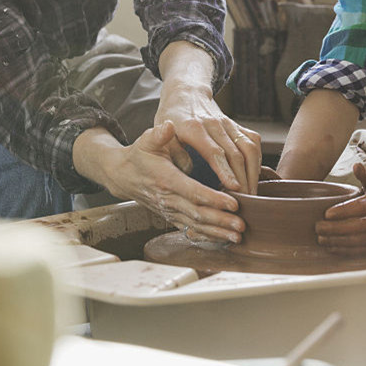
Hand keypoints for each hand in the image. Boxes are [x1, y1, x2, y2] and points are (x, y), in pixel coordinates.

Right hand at [100, 122, 246, 243]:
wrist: (124, 175)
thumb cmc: (140, 156)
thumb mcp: (146, 141)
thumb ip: (159, 134)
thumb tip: (169, 126)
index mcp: (166, 179)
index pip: (193, 192)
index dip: (214, 199)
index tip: (233, 203)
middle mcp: (168, 199)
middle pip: (197, 214)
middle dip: (220, 221)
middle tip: (241, 224)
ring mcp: (170, 211)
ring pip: (196, 225)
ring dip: (217, 232)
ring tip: (237, 236)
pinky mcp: (171, 217)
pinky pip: (191, 229)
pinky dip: (207, 236)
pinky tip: (223, 238)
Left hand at [153, 89, 262, 194]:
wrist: (186, 94)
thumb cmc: (171, 118)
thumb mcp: (162, 133)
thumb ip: (173, 152)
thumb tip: (187, 170)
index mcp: (194, 128)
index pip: (215, 151)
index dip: (226, 171)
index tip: (235, 189)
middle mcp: (215, 124)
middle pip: (236, 153)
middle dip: (244, 179)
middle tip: (247, 202)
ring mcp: (228, 124)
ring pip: (249, 148)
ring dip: (254, 172)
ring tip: (253, 194)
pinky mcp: (237, 125)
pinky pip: (253, 142)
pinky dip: (257, 160)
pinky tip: (255, 176)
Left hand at [315, 163, 365, 255]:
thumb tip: (356, 166)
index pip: (360, 208)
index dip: (342, 211)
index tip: (326, 214)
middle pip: (357, 227)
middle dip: (335, 229)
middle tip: (318, 227)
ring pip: (357, 242)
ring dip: (337, 242)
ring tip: (321, 239)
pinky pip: (360, 252)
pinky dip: (344, 251)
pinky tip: (331, 247)